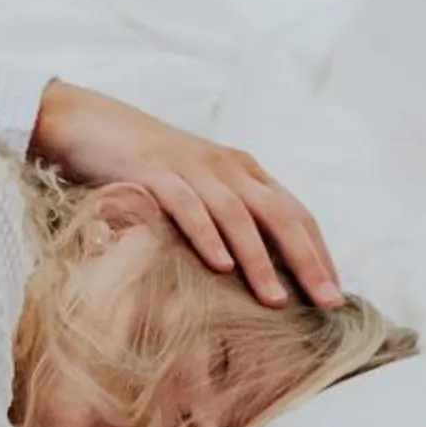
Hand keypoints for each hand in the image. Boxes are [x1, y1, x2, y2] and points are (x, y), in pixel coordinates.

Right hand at [29, 81, 339, 306]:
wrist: (89, 123)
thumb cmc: (145, 168)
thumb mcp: (196, 189)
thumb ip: (225, 218)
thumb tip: (256, 274)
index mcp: (243, 171)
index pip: (296, 213)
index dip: (319, 252)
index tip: (336, 294)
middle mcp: (226, 166)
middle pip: (280, 214)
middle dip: (306, 260)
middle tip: (327, 303)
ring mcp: (191, 167)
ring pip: (237, 215)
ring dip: (259, 259)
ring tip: (276, 300)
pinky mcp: (154, 172)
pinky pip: (187, 205)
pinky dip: (206, 235)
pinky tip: (219, 265)